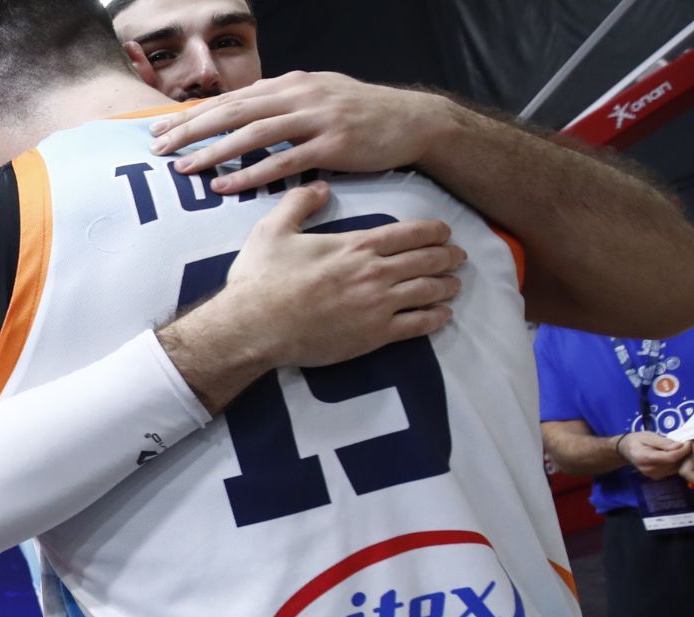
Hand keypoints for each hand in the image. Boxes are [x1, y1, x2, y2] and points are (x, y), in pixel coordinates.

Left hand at [149, 71, 455, 194]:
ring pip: (254, 134)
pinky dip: (251, 175)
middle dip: (191, 130)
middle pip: (234, 112)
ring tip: (184, 169)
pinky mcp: (333, 146)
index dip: (192, 114)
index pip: (231, 99)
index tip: (159, 129)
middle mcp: (300, 96)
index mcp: (291, 84)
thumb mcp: (317, 96)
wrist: (413, 121)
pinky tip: (225, 187)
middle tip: (157, 148)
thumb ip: (280, 102)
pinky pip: (284, 162)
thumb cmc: (359, 113)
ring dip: (214, 152)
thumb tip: (242, 109)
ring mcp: (317, 119)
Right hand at [163, 182, 462, 410]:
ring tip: (454, 285)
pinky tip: (443, 315)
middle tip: (458, 256)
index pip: (411, 232)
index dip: (435, 231)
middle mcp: (374, 272)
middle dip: (449, 256)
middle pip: (428, 259)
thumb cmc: (261, 279)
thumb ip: (298, 203)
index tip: (445, 232)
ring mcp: (378, 304)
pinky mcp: (374, 334)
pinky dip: (436, 318)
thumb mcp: (271, 230)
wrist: (253, 327)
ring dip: (447, 286)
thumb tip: (320, 186)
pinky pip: (418, 324)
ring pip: (429, 290)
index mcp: (355, 245)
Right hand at [619, 431, 690, 479]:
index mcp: (644, 458)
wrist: (626, 450)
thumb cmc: (637, 440)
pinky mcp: (657, 477)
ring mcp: (653, 475)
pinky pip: (673, 470)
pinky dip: (677, 463)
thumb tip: (679, 446)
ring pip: (676, 468)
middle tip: (686, 443)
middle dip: (684, 454)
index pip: (670, 458)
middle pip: (674, 464)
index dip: (683, 450)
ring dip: (682, 459)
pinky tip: (675, 455)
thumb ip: (663, 442)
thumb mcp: (648, 436)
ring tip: (681, 448)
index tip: (689, 442)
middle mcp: (648, 469)